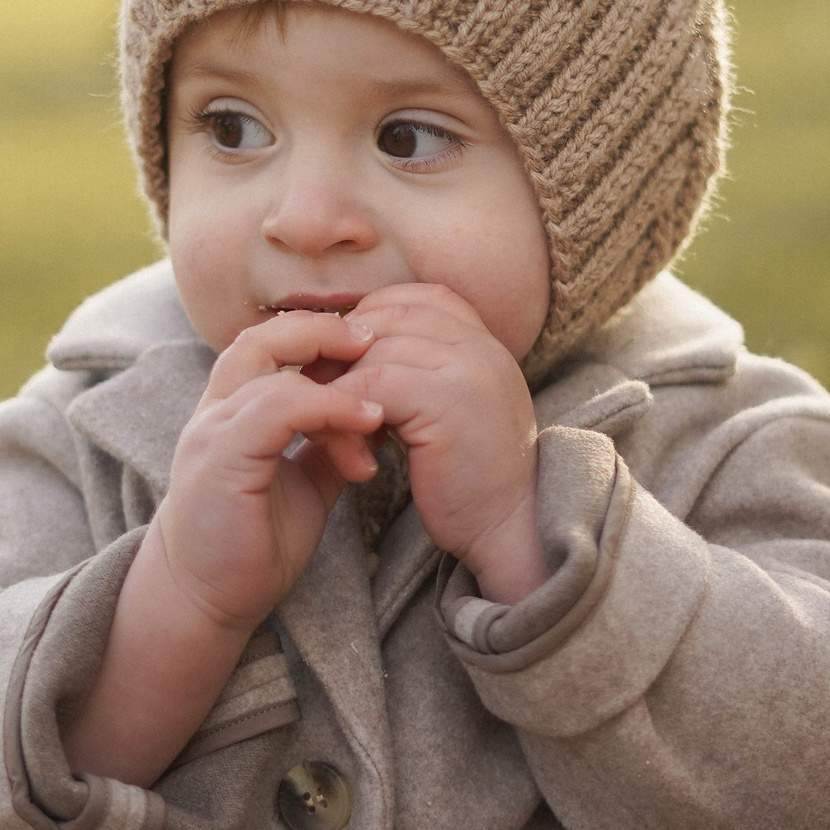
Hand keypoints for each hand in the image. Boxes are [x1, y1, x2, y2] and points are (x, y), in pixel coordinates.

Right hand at [154, 311, 386, 632]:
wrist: (206, 601)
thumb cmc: (250, 544)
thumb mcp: (303, 483)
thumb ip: (326, 445)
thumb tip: (373, 416)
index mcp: (233, 413)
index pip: (270, 342)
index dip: (321, 335)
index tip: (374, 349)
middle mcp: (216, 412)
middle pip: (262, 336)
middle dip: (323, 330)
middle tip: (378, 342)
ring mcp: (213, 433)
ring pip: (268, 364)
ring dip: (335, 376)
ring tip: (381, 399)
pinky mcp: (220, 460)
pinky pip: (274, 408)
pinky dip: (326, 407)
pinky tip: (365, 422)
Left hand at [335, 284, 545, 602]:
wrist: (512, 530)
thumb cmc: (472, 480)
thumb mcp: (453, 411)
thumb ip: (423, 373)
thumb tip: (353, 350)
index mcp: (485, 341)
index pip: (416, 299)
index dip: (371, 322)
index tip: (345, 363)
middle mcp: (481, 345)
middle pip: (389, 317)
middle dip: (344, 350)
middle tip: (317, 391)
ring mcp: (469, 368)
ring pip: (374, 350)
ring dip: (340, 385)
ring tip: (330, 424)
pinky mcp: (448, 400)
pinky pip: (373, 383)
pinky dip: (346, 409)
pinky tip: (348, 446)